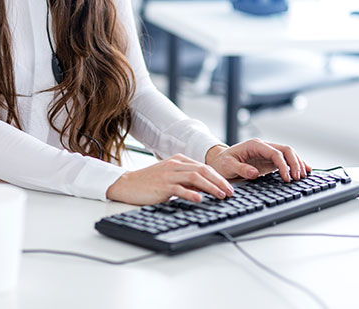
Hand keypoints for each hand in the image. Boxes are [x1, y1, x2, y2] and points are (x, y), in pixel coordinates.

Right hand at [106, 154, 234, 204]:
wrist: (128, 184)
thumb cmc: (150, 182)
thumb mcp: (171, 177)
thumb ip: (187, 180)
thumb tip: (206, 188)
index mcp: (179, 160)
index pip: (204, 167)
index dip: (219, 177)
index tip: (229, 187)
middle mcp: (176, 165)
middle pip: (203, 170)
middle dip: (219, 181)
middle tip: (230, 192)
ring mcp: (169, 174)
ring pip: (195, 178)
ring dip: (211, 187)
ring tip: (220, 195)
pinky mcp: (162, 186)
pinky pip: (180, 189)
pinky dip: (191, 193)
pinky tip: (200, 199)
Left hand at [205, 138, 310, 182]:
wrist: (219, 161)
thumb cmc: (222, 163)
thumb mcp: (227, 166)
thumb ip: (240, 168)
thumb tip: (254, 173)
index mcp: (254, 145)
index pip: (275, 152)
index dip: (283, 165)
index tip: (287, 177)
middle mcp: (263, 147)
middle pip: (286, 150)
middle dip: (295, 163)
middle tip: (298, 178)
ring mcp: (267, 153)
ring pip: (288, 154)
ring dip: (297, 163)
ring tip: (303, 176)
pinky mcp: (269, 161)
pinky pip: (285, 160)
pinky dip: (295, 164)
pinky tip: (304, 170)